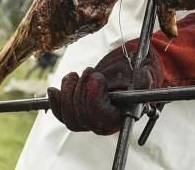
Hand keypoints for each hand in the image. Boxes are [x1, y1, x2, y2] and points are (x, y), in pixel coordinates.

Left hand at [47, 47, 161, 134]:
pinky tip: (53, 90)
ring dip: (68, 93)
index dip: (93, 98)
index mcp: (120, 117)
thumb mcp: (142, 75)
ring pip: (69, 117)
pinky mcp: (76, 113)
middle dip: (80, 91)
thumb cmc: (135, 74)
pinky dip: (55, 102)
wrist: (125, 73)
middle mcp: (103, 124)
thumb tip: (138, 82)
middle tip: (89, 70)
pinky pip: (61, 114)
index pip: (100, 116)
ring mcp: (88, 120)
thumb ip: (141, 81)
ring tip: (75, 75)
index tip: (96, 77)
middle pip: (81, 118)